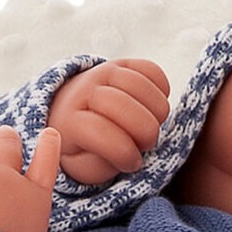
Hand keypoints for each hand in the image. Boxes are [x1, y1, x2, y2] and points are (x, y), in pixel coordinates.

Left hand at [48, 58, 172, 184]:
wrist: (72, 109)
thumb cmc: (82, 144)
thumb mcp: (82, 166)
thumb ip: (101, 168)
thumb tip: (128, 156)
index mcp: (69, 120)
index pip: (100, 132)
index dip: (124, 153)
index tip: (132, 164)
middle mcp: (84, 90)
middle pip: (123, 106)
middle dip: (144, 133)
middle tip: (144, 145)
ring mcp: (103, 72)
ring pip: (141, 87)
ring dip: (156, 114)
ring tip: (149, 127)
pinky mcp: (123, 63)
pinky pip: (152, 70)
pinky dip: (162, 91)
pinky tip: (153, 108)